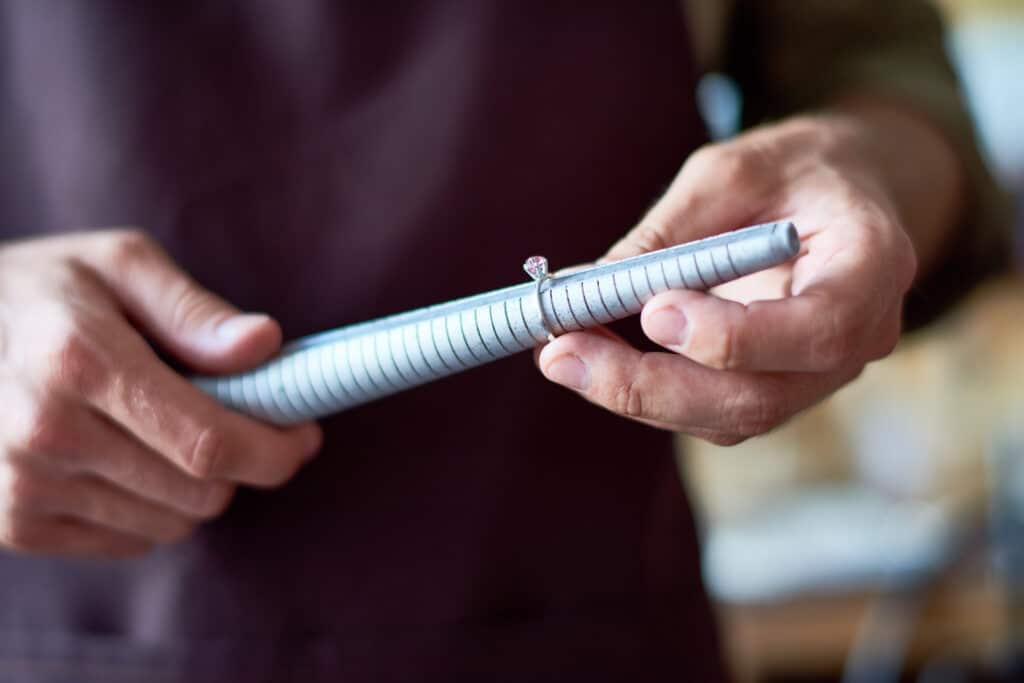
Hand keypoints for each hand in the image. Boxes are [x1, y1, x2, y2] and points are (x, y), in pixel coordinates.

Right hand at [0, 230, 320, 557]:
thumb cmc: (45, 290)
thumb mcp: (119, 265)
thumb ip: (196, 311)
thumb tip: (266, 345)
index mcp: (79, 361)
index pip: (208, 442)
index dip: (274, 450)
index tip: (302, 434)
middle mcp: (45, 432)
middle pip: (200, 492)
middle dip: (241, 462)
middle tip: (240, 422)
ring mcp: (22, 487)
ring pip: (172, 523)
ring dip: (196, 485)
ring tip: (166, 430)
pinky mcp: (14, 525)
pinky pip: (130, 540)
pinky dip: (151, 507)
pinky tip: (126, 458)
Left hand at [538, 110, 958, 444]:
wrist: (844, 193)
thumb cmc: (794, 170)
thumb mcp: (733, 171)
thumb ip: (671, 231)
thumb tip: (588, 288)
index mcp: (871, 267)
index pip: (819, 329)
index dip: (733, 335)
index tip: (652, 310)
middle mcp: (859, 338)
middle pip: (759, 397)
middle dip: (651, 384)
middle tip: (563, 354)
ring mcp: (818, 375)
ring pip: (728, 417)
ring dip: (636, 394)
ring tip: (562, 354)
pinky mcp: (777, 388)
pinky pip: (712, 412)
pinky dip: (648, 391)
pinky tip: (596, 359)